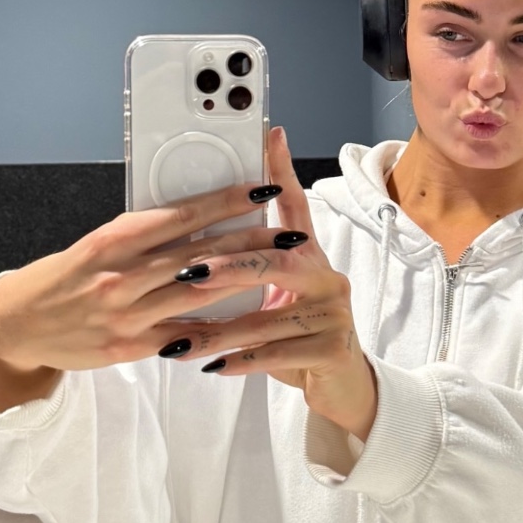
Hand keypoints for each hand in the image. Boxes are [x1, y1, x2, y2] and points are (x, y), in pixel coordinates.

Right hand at [0, 126, 376, 440]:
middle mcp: (119, 276)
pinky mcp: (128, 349)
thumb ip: (143, 236)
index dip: (225, 202)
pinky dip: (217, 328)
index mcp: (112, 240)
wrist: (18, 324)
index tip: (262, 188)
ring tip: (282, 269)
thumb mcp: (97, 245)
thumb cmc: (63, 277)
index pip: (179, 215)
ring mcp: (125, 315)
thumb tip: (195, 217)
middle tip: (291, 232)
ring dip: (244, 281)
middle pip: (198, 254)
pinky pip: (184, 336)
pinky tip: (250, 319)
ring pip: (198, 295)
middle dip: (250, 242)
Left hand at [156, 128, 377, 439]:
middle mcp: (327, 279)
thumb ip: (252, 273)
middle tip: (190, 273)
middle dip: (230, 267)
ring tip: (179, 341)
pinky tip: (213, 366)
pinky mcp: (332, 350)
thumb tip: (195, 252)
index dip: (283, 171)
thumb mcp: (279, 299)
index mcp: (310, 259)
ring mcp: (335, 314)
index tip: (269, 135)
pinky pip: (279, 353)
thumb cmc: (298, 340)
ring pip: (269, 317)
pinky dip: (242, 361)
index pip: (296, 207)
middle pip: (278, 260)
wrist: (343, 387)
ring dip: (220, 330)